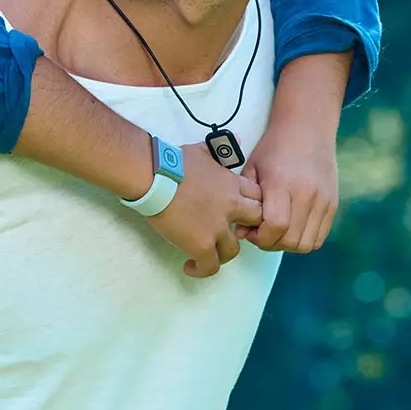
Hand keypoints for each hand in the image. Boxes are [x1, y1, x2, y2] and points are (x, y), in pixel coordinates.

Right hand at [144, 142, 262, 277]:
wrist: (153, 175)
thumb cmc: (172, 160)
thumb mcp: (202, 150)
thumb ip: (219, 151)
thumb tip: (231, 139)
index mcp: (231, 184)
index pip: (257, 198)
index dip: (250, 206)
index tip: (238, 211)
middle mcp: (231, 207)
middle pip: (255, 224)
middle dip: (245, 228)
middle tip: (227, 232)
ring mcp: (217, 228)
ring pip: (234, 249)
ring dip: (222, 251)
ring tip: (209, 253)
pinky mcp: (201, 244)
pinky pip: (211, 266)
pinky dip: (202, 269)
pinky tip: (191, 267)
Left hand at [238, 123, 337, 252]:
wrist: (307, 128)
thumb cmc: (274, 147)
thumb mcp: (252, 167)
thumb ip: (245, 200)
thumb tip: (239, 232)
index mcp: (282, 184)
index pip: (275, 226)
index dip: (260, 237)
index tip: (250, 232)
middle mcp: (306, 194)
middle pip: (291, 240)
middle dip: (271, 243)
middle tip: (260, 233)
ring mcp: (323, 200)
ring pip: (306, 243)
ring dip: (288, 244)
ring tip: (276, 231)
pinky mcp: (332, 204)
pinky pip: (320, 237)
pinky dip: (304, 239)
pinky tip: (292, 227)